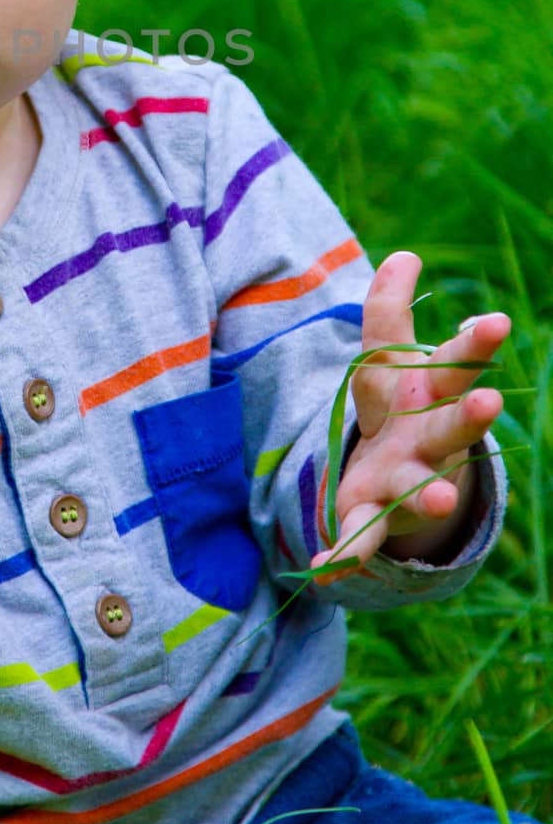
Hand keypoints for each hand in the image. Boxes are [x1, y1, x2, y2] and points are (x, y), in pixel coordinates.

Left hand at [310, 251, 509, 582]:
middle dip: (469, 415)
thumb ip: (389, 309)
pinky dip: (347, 552)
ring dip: (430, 492)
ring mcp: (408, 480)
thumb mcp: (390, 358)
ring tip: (439, 495)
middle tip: (489, 403)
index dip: (475, 343)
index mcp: (434, 394)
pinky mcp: (375, 514)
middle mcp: (431, 440)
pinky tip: (325, 567)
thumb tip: (405, 255)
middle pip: (451, 425)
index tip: (498, 323)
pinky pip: (362, 534)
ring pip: (420, 486)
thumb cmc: (401, 407)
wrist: (402, 481)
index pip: (457, 363)